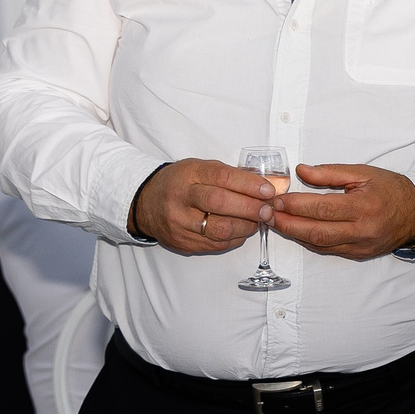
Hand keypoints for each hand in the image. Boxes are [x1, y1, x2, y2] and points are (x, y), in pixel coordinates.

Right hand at [128, 159, 266, 253]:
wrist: (146, 203)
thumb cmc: (180, 183)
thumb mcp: (200, 168)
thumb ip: (230, 175)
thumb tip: (266, 185)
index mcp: (189, 174)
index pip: (222, 177)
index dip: (248, 184)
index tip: (268, 190)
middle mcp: (181, 198)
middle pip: (219, 203)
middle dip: (250, 208)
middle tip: (267, 210)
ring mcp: (180, 223)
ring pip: (220, 230)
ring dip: (246, 226)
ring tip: (257, 220)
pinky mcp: (183, 242)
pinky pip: (216, 245)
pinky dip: (235, 238)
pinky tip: (242, 230)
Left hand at [268, 164, 414, 260]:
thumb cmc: (391, 189)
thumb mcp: (363, 172)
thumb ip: (330, 173)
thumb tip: (300, 171)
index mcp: (364, 206)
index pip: (322, 208)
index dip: (296, 205)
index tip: (276, 199)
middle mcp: (362, 230)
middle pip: (316, 232)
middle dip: (288, 224)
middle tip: (268, 214)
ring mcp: (360, 246)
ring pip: (319, 244)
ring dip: (294, 234)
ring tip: (276, 222)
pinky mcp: (358, 254)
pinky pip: (328, 250)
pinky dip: (309, 241)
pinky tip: (297, 231)